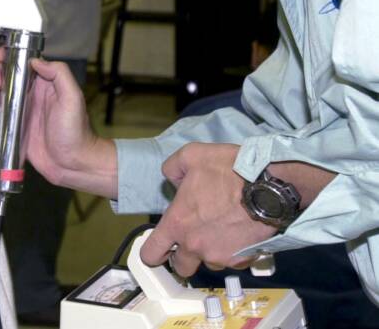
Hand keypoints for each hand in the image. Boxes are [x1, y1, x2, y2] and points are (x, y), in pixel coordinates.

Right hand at [0, 52, 115, 195]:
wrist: (71, 163)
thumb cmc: (76, 131)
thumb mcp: (73, 98)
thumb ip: (59, 74)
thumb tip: (36, 61)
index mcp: (43, 82)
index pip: (21, 62)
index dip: (7, 57)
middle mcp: (29, 92)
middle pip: (3, 74)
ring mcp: (18, 108)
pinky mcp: (11, 125)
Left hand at [141, 143, 275, 275]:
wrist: (271, 188)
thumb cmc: (229, 171)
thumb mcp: (192, 155)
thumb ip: (173, 168)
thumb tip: (174, 180)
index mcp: (178, 224)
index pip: (152, 253)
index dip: (151, 253)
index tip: (159, 249)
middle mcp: (196, 246)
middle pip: (181, 267)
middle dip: (182, 256)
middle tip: (191, 238)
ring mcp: (220, 256)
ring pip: (208, 263)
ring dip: (209, 252)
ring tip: (220, 230)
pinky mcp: (242, 259)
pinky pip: (231, 261)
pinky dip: (232, 251)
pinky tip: (238, 232)